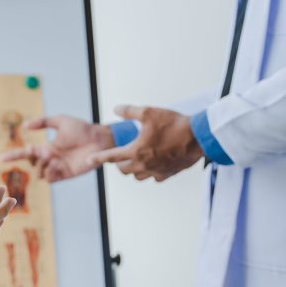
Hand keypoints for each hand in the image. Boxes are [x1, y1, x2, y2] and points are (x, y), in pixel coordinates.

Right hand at [2, 115, 113, 182]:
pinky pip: (50, 179)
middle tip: (39, 150)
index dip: (13, 156)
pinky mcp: (65, 175)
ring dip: (41, 165)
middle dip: (31, 158)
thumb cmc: (82, 129)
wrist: (99, 139)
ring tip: (52, 157)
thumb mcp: (61, 120)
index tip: (1, 157)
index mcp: (47, 148)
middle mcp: (50, 159)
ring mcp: (57, 168)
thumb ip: (43, 122)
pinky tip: (56, 164)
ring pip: (39, 173)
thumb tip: (25, 126)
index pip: (26, 154)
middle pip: (31, 164)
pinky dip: (49, 172)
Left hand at [88, 105, 202, 181]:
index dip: (98, 158)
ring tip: (137, 159)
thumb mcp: (150, 112)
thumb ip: (130, 111)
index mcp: (135, 151)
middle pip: (122, 170)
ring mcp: (154, 172)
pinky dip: (150, 172)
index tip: (88, 160)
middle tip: (121, 156)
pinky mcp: (167, 175)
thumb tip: (115, 108)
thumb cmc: (175, 124)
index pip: (110, 157)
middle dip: (119, 163)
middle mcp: (142, 165)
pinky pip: (153, 178)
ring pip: (136, 176)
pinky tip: (154, 163)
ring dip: (133, 169)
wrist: (199, 138)